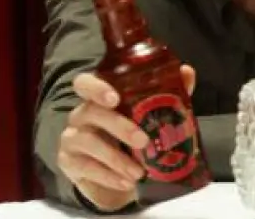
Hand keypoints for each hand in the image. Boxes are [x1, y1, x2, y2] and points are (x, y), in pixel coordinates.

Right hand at [58, 65, 195, 211]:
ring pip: (88, 142)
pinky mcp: (69, 162)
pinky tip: (127, 183)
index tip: (114, 98)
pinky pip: (85, 168)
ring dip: (116, 159)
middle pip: (91, 112)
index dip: (96, 87)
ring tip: (139, 172)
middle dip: (119, 126)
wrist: (118, 176)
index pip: (84, 83)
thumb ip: (168, 94)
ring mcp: (71, 138)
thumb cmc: (134, 138)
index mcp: (99, 99)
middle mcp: (81, 114)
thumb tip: (186, 71)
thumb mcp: (152, 117)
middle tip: (143, 141)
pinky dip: (108, 176)